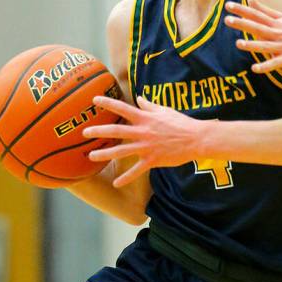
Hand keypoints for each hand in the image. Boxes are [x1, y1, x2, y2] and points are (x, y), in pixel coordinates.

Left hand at [82, 94, 201, 187]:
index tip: (94, 100)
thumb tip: (139, 98)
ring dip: (104, 154)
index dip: (107, 103)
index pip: (122, 108)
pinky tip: (116, 183)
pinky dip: (125, 178)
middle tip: (84, 133)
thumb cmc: (181, 123)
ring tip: (91, 156)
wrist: (196, 139)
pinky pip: (136, 170)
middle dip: (98, 131)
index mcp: (145, 118)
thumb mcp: (164, 110)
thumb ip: (149, 105)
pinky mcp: (152, 160)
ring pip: (121, 151)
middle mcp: (142, 132)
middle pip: (115, 130)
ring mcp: (146, 147)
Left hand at [224, 0, 281, 71]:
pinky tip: (255, 68)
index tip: (228, 5)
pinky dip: (265, 66)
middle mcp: (278, 33)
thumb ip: (265, 10)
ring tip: (238, 43)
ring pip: (265, 46)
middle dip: (242, 24)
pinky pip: (275, 63)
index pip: (256, 15)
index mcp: (275, 23)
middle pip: (257, 28)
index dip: (242, 10)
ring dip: (252, 45)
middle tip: (226, 20)